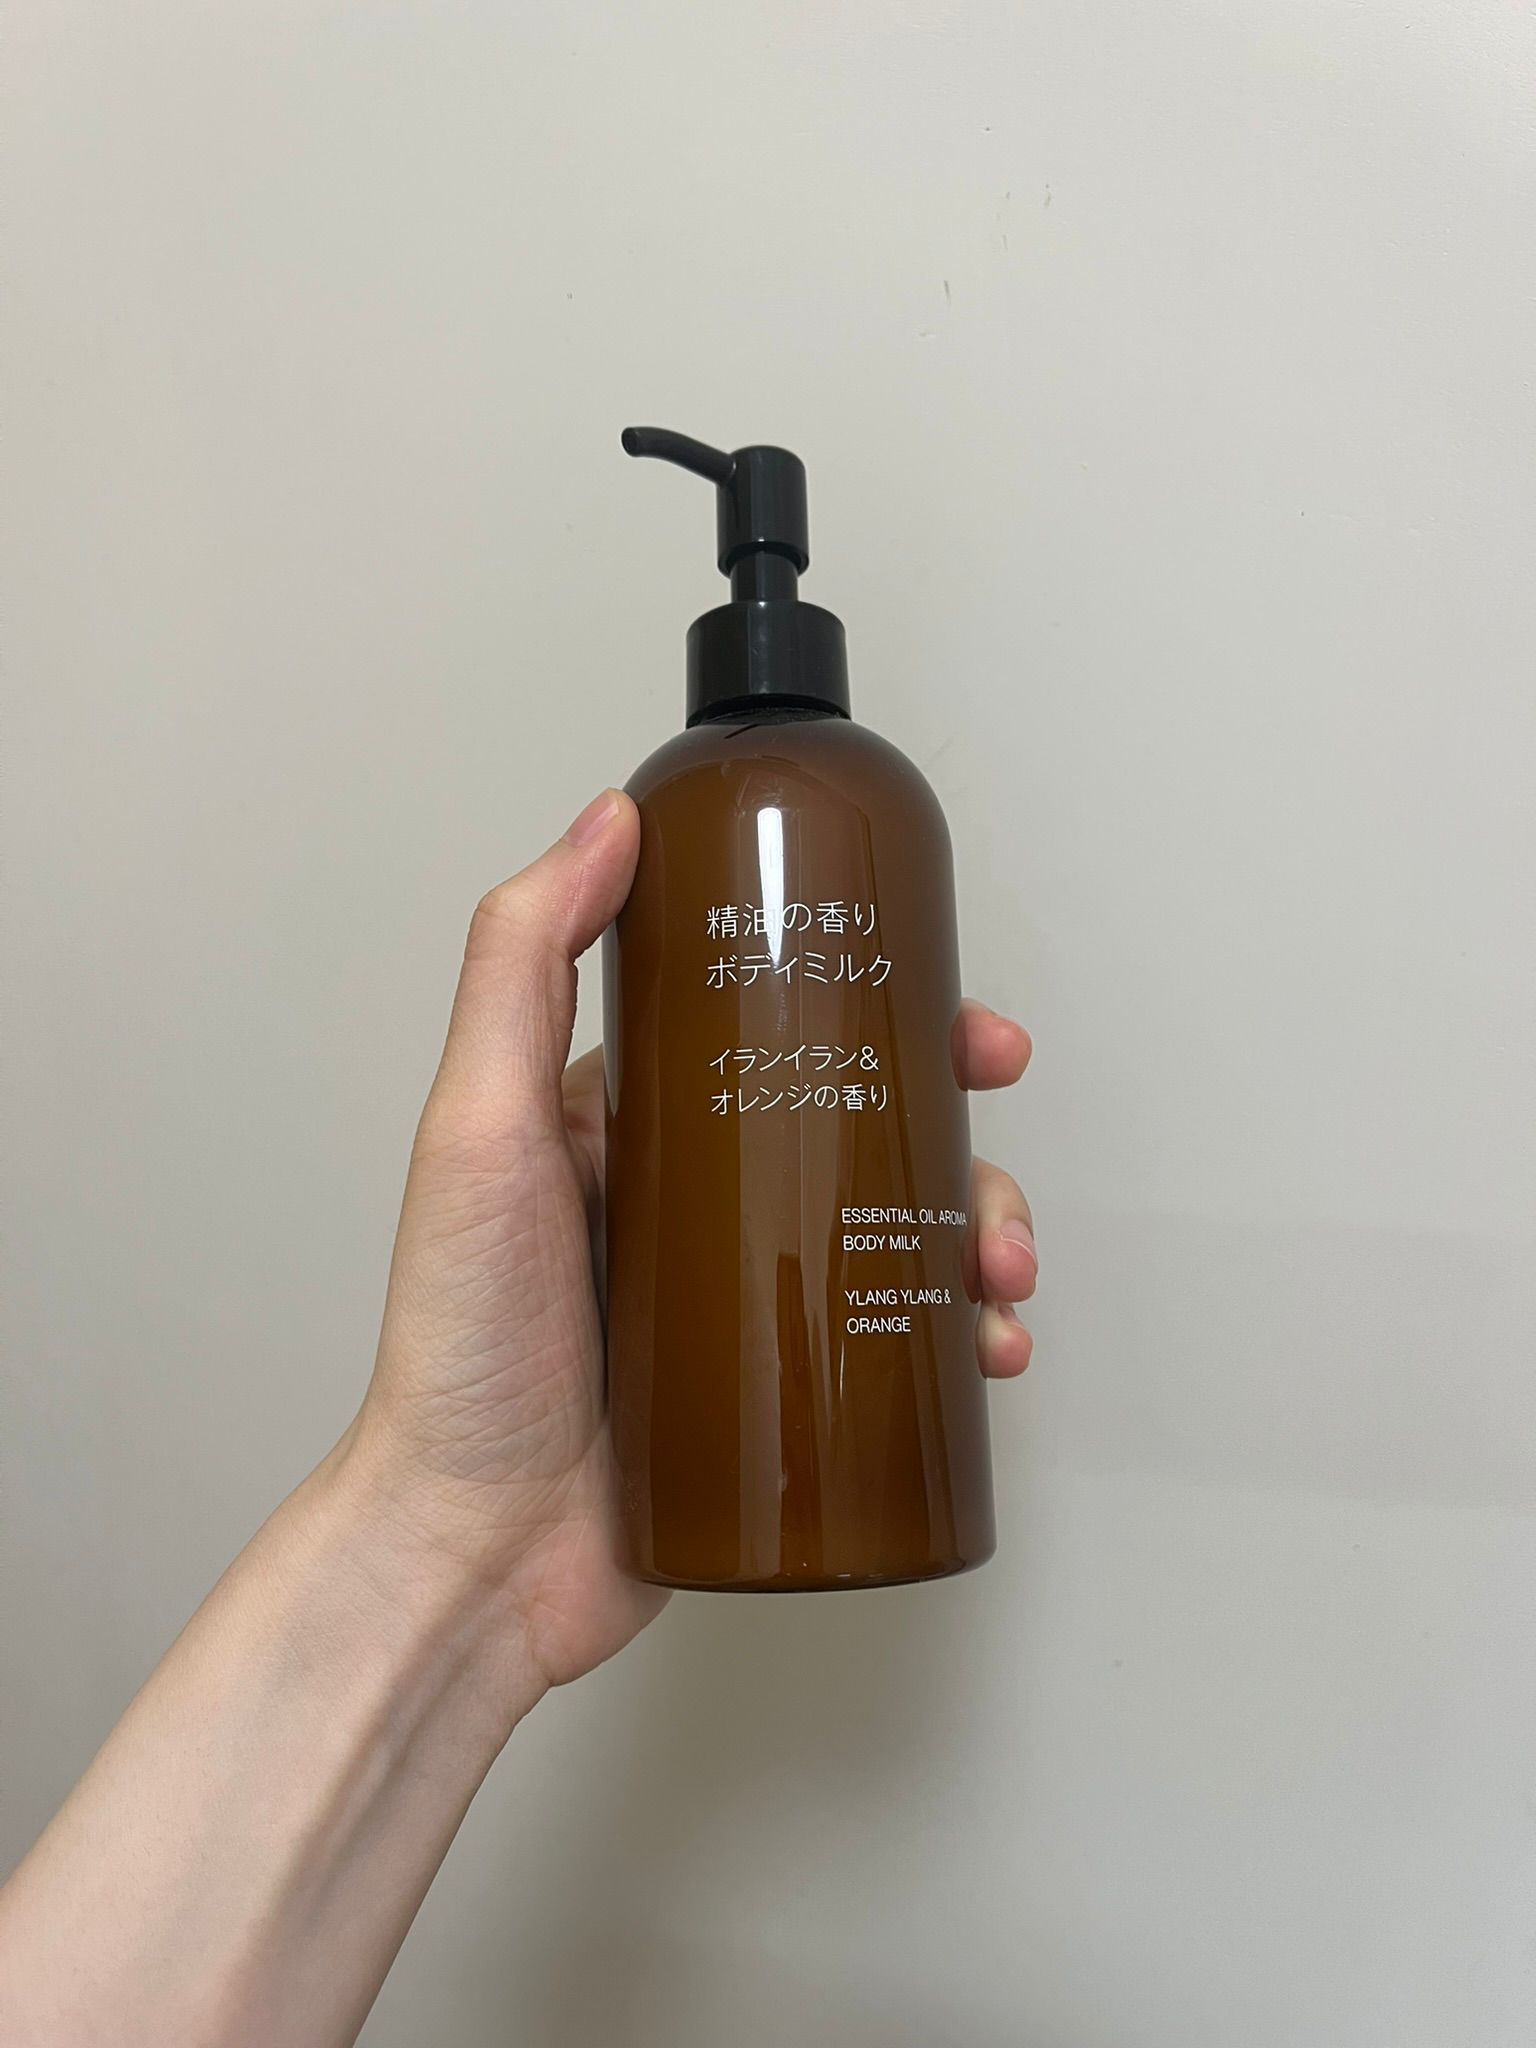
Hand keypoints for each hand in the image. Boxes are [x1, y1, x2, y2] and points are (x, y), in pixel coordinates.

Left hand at [347, 790, 1037, 1692]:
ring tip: (999, 1271)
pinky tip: (988, 1348)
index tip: (957, 1019)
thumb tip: (608, 822)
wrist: (475, 1549)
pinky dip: (960, 1334)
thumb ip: (521, 965)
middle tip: (995, 1128)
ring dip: (979, 1227)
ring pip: (897, 1226)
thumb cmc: (464, 1345)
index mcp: (639, 1119)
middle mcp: (700, 1194)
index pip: (782, 1025)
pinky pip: (894, 1341)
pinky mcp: (781, 1388)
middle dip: (956, 1121)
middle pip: (865, 1120)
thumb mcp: (481, 1128)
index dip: (886, 1006)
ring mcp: (746, 1293)